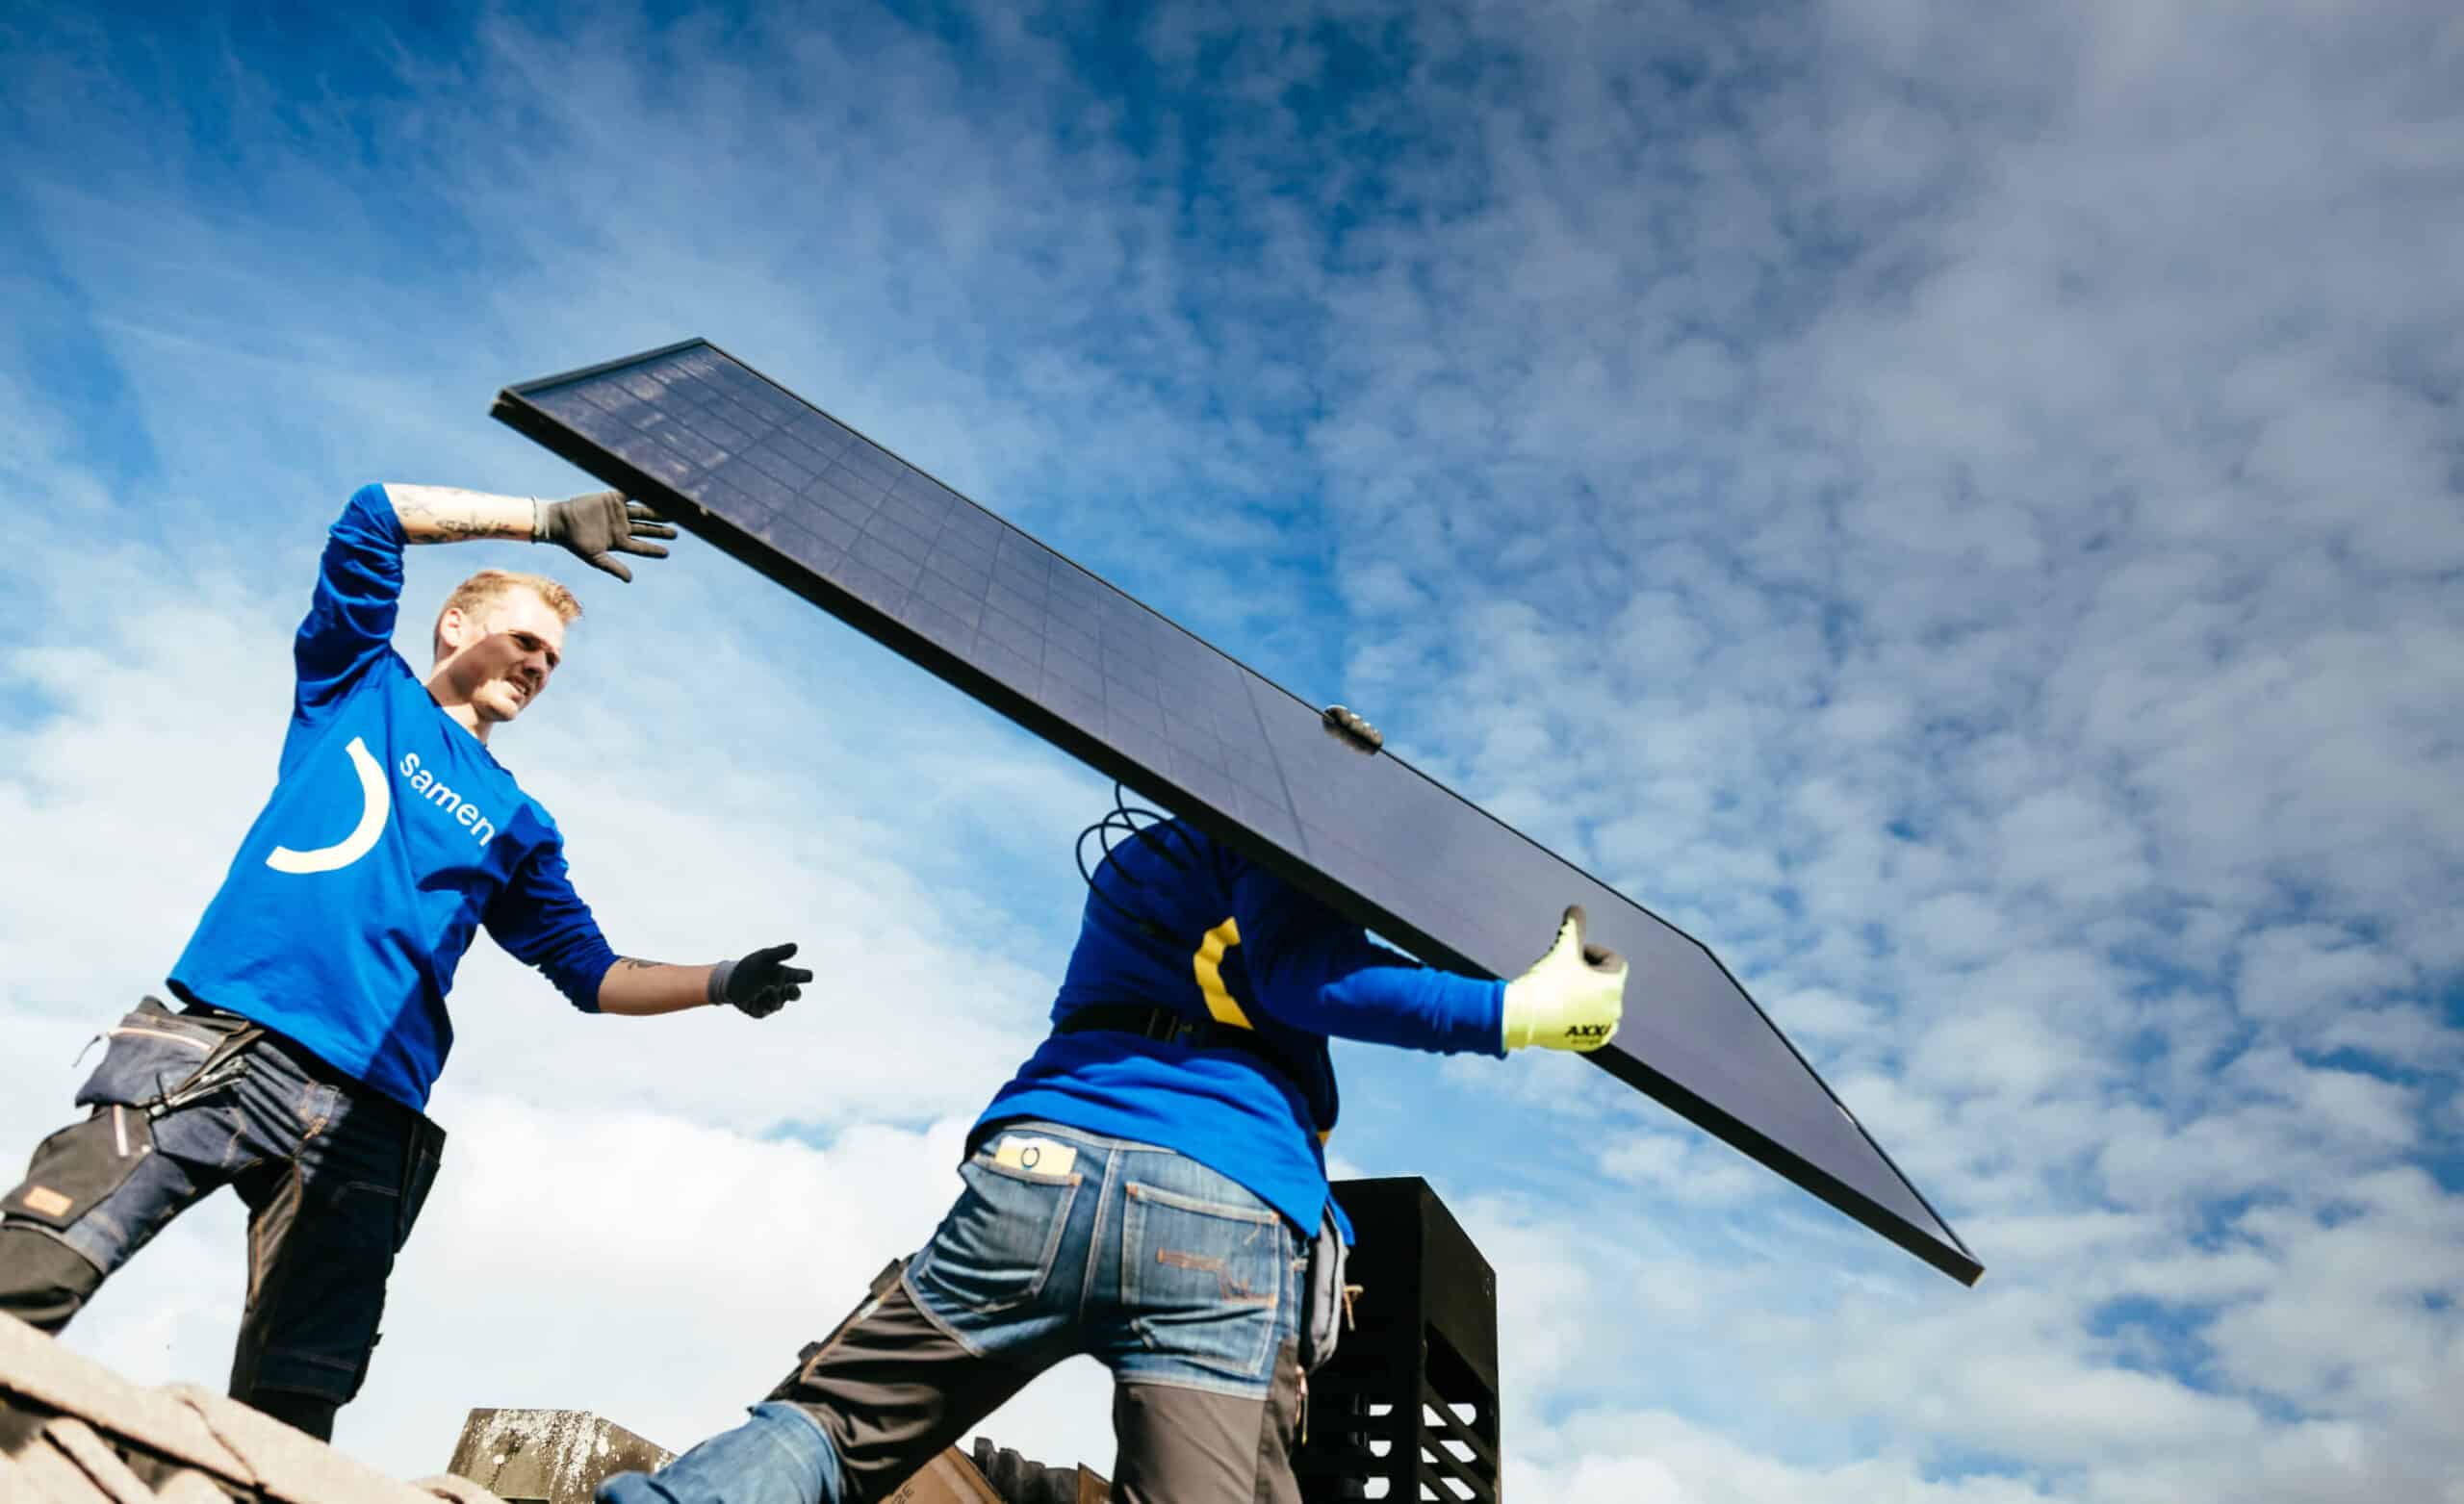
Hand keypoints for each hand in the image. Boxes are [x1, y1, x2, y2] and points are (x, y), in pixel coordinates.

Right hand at [533, 490, 676, 581]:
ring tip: (673, 514)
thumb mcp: (596, 558)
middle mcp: (622, 526)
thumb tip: (630, 580)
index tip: (667, 553)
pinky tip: (656, 494)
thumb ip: (613, 567)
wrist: (561, 522)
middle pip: (646, 529)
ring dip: (657, 513)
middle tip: (676, 534)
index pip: (640, 547)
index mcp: (619, 541)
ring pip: (643, 512)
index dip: (653, 549)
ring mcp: (619, 512)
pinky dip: (643, 494)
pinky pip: (631, 495)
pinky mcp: (613, 499)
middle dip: (660, 531)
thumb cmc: (576, 542)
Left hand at [708, 942, 812, 1018]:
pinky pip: (763, 1010)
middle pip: (795, 995)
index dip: (804, 976)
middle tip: (791, 987)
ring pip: (778, 1003)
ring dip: (773, 996)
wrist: (731, 980)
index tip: (808, 976)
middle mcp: (782, 991)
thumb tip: (795, 946)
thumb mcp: (764, 957)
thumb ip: (779, 953)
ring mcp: (772, 1002)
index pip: (800, 976)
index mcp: (786, 976)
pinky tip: (754, 998)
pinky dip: (759, 1004)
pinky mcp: (760, 1012)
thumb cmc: (751, 967)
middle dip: (794, 992)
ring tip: (766, 988)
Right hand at [1500, 905, 1626, 1051]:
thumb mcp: (1562, 950)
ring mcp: (1604, 1028)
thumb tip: (1576, 907)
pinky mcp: (1592, 1042)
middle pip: (1607, 982)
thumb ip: (1573, 927)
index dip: (1591, 953)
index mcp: (1613, 985)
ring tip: (1562, 994)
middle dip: (1589, 975)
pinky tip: (1563, 1013)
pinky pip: (1594, 1025)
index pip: (1613, 960)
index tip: (1570, 957)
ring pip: (1601, 1004)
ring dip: (1588, 996)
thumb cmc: (1546, 981)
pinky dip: (1583, 1017)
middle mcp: (1615, 1009)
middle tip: (1564, 975)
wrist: (1524, 1016)